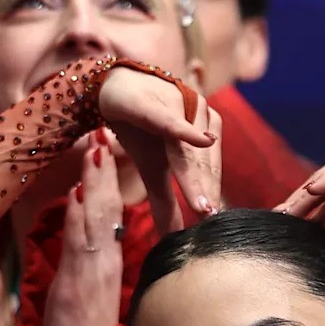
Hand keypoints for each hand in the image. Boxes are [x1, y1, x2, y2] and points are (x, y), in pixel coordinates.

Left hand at [38, 139, 124, 325]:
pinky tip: (81, 193)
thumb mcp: (81, 299)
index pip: (109, 218)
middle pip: (108, 210)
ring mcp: (95, 274)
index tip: (103, 152)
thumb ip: (81, 263)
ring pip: (99, 220)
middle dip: (104, 172)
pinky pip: (83, 244)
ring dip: (96, 183)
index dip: (106, 185)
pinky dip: (82, 217)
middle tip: (103, 132)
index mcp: (107, 268)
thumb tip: (83, 231)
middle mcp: (106, 266)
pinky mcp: (81, 286)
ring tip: (97, 147)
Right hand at [99, 66, 220, 233]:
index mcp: (202, 137)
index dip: (209, 196)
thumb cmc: (138, 128)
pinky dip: (186, 131)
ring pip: (188, 149)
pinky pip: (171, 120)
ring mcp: (180, 108)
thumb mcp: (151, 169)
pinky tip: (203, 139)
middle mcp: (198, 119)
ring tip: (202, 206)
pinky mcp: (155, 104)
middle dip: (204, 193)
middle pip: (201, 164)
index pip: (208, 172)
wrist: (111, 87)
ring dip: (195, 177)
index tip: (213, 223)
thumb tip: (172, 238)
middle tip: (209, 219)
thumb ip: (164, 202)